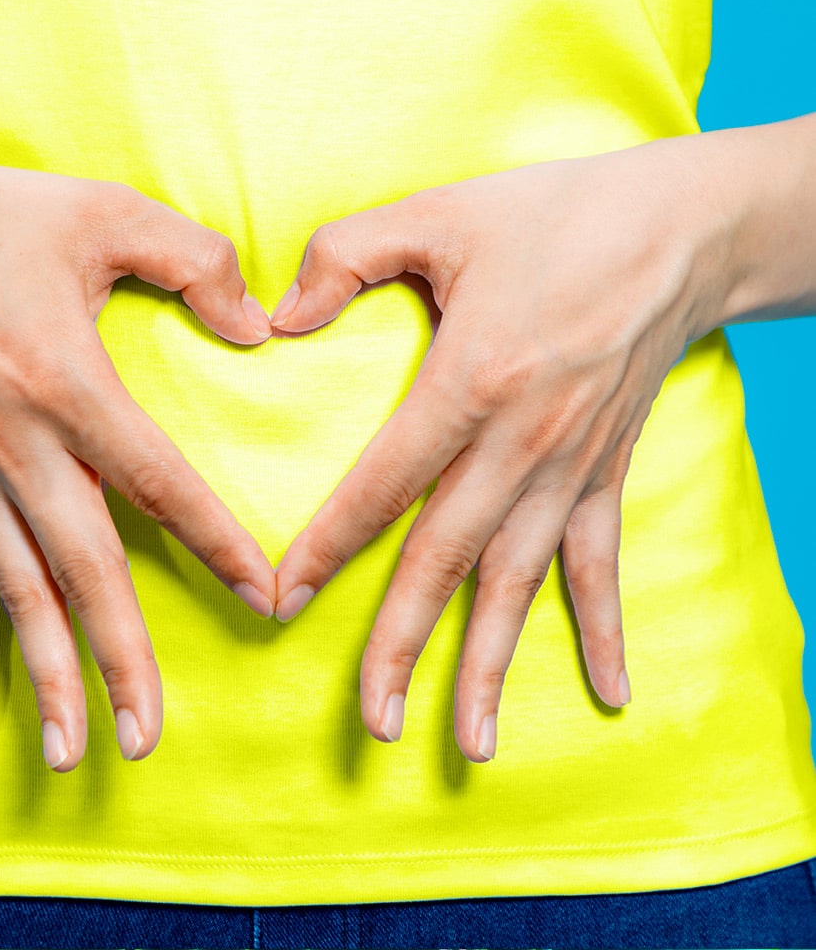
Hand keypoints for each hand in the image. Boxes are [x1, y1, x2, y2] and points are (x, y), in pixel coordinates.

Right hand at [0, 138, 277, 769]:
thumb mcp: (105, 212)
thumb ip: (195, 262)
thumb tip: (259, 326)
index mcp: (68, 383)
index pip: (159, 482)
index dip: (216, 542)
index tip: (264, 596)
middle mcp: (17, 445)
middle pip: (81, 569)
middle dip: (120, 656)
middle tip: (147, 737)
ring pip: (16, 591)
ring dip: (45, 675)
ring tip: (72, 753)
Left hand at [270, 135, 729, 762]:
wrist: (679, 228)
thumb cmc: (553, 215)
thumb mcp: (437, 213)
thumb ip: (344, 256)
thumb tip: (277, 318)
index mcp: (471, 381)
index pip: (381, 485)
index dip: (327, 546)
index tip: (281, 600)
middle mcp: (522, 442)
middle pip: (446, 559)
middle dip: (403, 643)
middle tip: (372, 721)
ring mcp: (571, 466)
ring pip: (519, 581)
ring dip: (492, 663)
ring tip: (472, 743)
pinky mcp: (607, 471)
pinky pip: (602, 562)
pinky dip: (603, 628)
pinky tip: (609, 693)